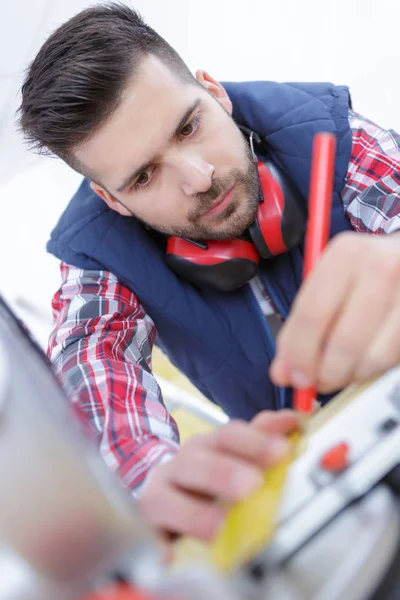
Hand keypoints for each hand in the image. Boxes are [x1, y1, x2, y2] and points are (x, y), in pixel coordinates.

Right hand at [137, 410, 297, 542]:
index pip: (228, 436)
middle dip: (223, 472)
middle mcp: (179, 466)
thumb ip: (260, 438)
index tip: (282, 451)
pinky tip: (171, 554)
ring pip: (165, 500)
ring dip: (194, 513)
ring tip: (219, 525)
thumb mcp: (231, 455)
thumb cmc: (201, 479)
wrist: (159, 500)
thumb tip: (293, 420)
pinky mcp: (143, 528)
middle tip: (250, 484)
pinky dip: (160, 546)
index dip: (255, 441)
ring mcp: (156, 497)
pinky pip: (147, 537)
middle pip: (195, 462)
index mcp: (206, 446)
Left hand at [270, 232, 399, 393]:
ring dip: (349, 375)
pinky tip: (363, 362)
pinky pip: (391, 360)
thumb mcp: (327, 284)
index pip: (311, 314)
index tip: (291, 376)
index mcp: (346, 254)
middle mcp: (381, 267)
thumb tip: (283, 372)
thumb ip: (300, 325)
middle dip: (324, 373)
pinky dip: (371, 370)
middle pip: (343, 341)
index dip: (297, 354)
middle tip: (316, 382)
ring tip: (340, 371)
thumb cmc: (360, 274)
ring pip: (371, 357)